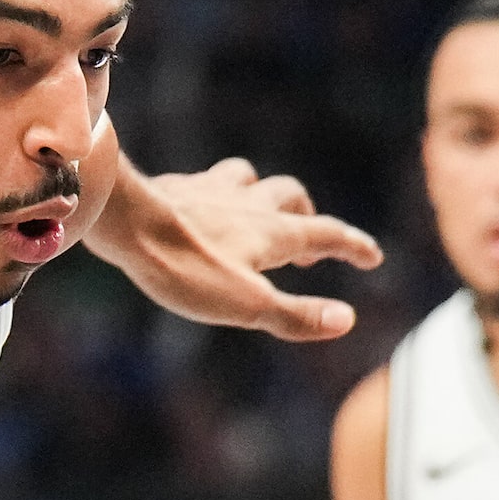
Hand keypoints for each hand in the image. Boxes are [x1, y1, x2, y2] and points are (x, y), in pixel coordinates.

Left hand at [86, 157, 382, 341]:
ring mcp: (210, 191)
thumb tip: (346, 321)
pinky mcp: (176, 188)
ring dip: (260, 193)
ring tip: (257, 212)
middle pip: (290, 196)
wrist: (126, 223)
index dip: (353, 246)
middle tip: (309, 242)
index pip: (327, 234)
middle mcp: (248, 204)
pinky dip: (212, 193)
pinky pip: (203, 182)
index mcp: (273, 232)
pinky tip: (198, 207)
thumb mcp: (247, 305)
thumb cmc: (186, 269)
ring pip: (247, 178)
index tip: (372, 256)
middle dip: (307, 215)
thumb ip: (296, 315)